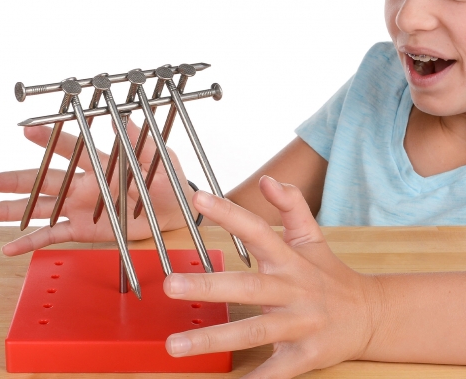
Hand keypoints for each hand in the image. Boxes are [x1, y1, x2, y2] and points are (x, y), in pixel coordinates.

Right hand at [0, 120, 194, 254]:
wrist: (174, 210)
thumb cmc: (166, 182)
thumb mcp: (156, 158)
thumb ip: (138, 141)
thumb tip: (124, 117)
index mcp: (100, 165)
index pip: (70, 150)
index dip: (50, 141)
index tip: (28, 131)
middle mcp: (83, 185)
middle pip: (43, 180)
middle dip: (14, 180)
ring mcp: (79, 208)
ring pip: (40, 208)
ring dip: (12, 210)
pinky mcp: (83, 229)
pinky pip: (53, 234)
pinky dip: (32, 241)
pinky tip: (10, 246)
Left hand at [163, 176, 381, 377]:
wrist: (370, 315)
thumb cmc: (330, 274)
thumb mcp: (312, 237)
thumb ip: (291, 205)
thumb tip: (268, 180)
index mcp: (290, 259)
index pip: (257, 230)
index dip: (229, 213)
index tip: (198, 198)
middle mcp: (294, 289)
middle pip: (249, 286)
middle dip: (209, 286)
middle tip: (169, 285)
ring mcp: (301, 324)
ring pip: (255, 330)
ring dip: (215, 338)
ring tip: (174, 345)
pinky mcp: (307, 355)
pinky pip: (278, 370)